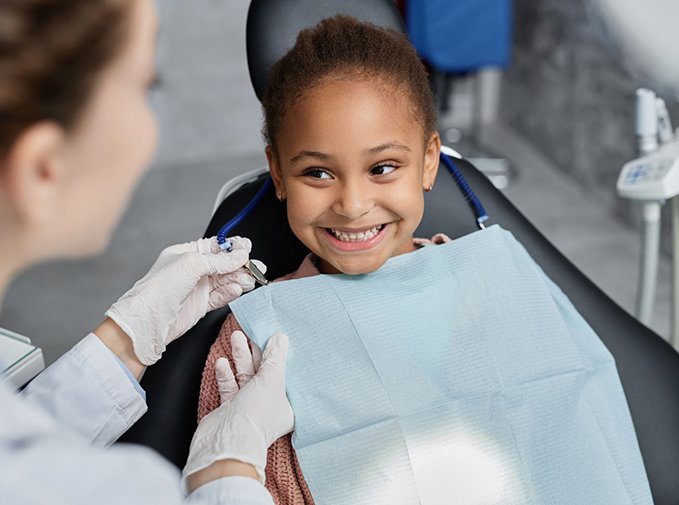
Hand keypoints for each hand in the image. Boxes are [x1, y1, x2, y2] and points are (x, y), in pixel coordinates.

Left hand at [104, 236, 265, 364]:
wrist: (150, 320)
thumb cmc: (160, 288)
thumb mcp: (193, 264)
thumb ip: (220, 260)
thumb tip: (240, 255)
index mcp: (186, 254)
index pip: (215, 247)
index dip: (232, 248)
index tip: (247, 249)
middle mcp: (192, 270)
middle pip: (223, 264)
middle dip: (241, 264)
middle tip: (256, 266)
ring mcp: (197, 288)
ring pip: (225, 280)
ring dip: (239, 279)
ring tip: (250, 280)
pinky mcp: (201, 304)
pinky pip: (221, 296)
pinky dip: (231, 293)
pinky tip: (237, 290)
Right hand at [183, 332, 293, 490]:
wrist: (226, 441)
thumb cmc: (256, 413)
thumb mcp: (272, 379)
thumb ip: (275, 357)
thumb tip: (280, 338)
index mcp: (288, 405)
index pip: (287, 375)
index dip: (282, 356)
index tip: (277, 337)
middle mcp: (270, 406)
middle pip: (265, 373)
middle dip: (258, 352)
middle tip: (252, 331)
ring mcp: (249, 407)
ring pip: (246, 376)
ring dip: (241, 357)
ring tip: (237, 336)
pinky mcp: (230, 409)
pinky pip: (230, 386)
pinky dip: (227, 373)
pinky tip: (222, 361)